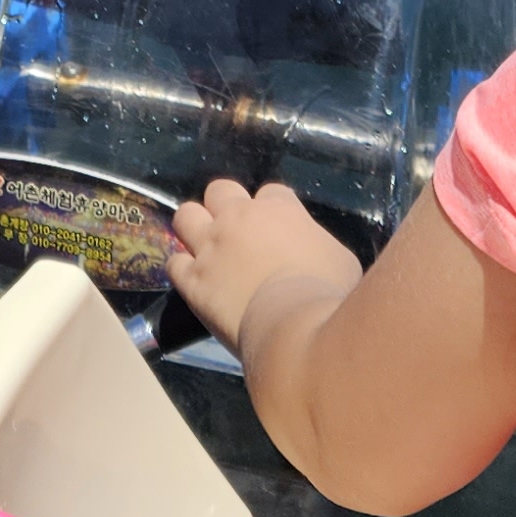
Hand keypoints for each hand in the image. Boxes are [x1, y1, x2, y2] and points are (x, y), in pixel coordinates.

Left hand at [170, 177, 364, 354]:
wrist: (294, 326)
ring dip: (194, 227)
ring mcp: (211, 246)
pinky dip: (182, 269)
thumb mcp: (341, 260)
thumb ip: (319, 246)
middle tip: (235, 232)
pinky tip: (193, 280)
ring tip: (203, 246)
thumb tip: (316, 254)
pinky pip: (174, 262)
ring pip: (186, 215)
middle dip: (225, 206)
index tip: (278, 230)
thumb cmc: (327, 294)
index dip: (273, 210)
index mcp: (280, 209)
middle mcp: (239, 218)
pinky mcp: (192, 279)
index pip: (272, 192)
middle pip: (220, 190)